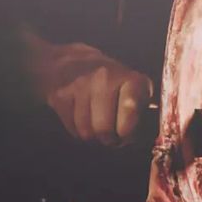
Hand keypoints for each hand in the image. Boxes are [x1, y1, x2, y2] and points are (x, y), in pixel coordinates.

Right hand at [25, 35, 152, 145]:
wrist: (73, 62)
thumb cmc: (113, 84)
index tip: (126, 136)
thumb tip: (136, 138)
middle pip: (104, 128)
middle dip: (110, 140)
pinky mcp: (60, 94)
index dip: (128, 129)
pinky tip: (84, 121)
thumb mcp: (135, 90)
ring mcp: (80, 85)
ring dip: (93, 137)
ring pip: (87, 131)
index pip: (130, 108)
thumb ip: (141, 112)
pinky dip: (78, 131)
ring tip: (98, 128)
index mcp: (129, 79)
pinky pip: (72, 127)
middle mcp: (104, 79)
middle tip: (112, 138)